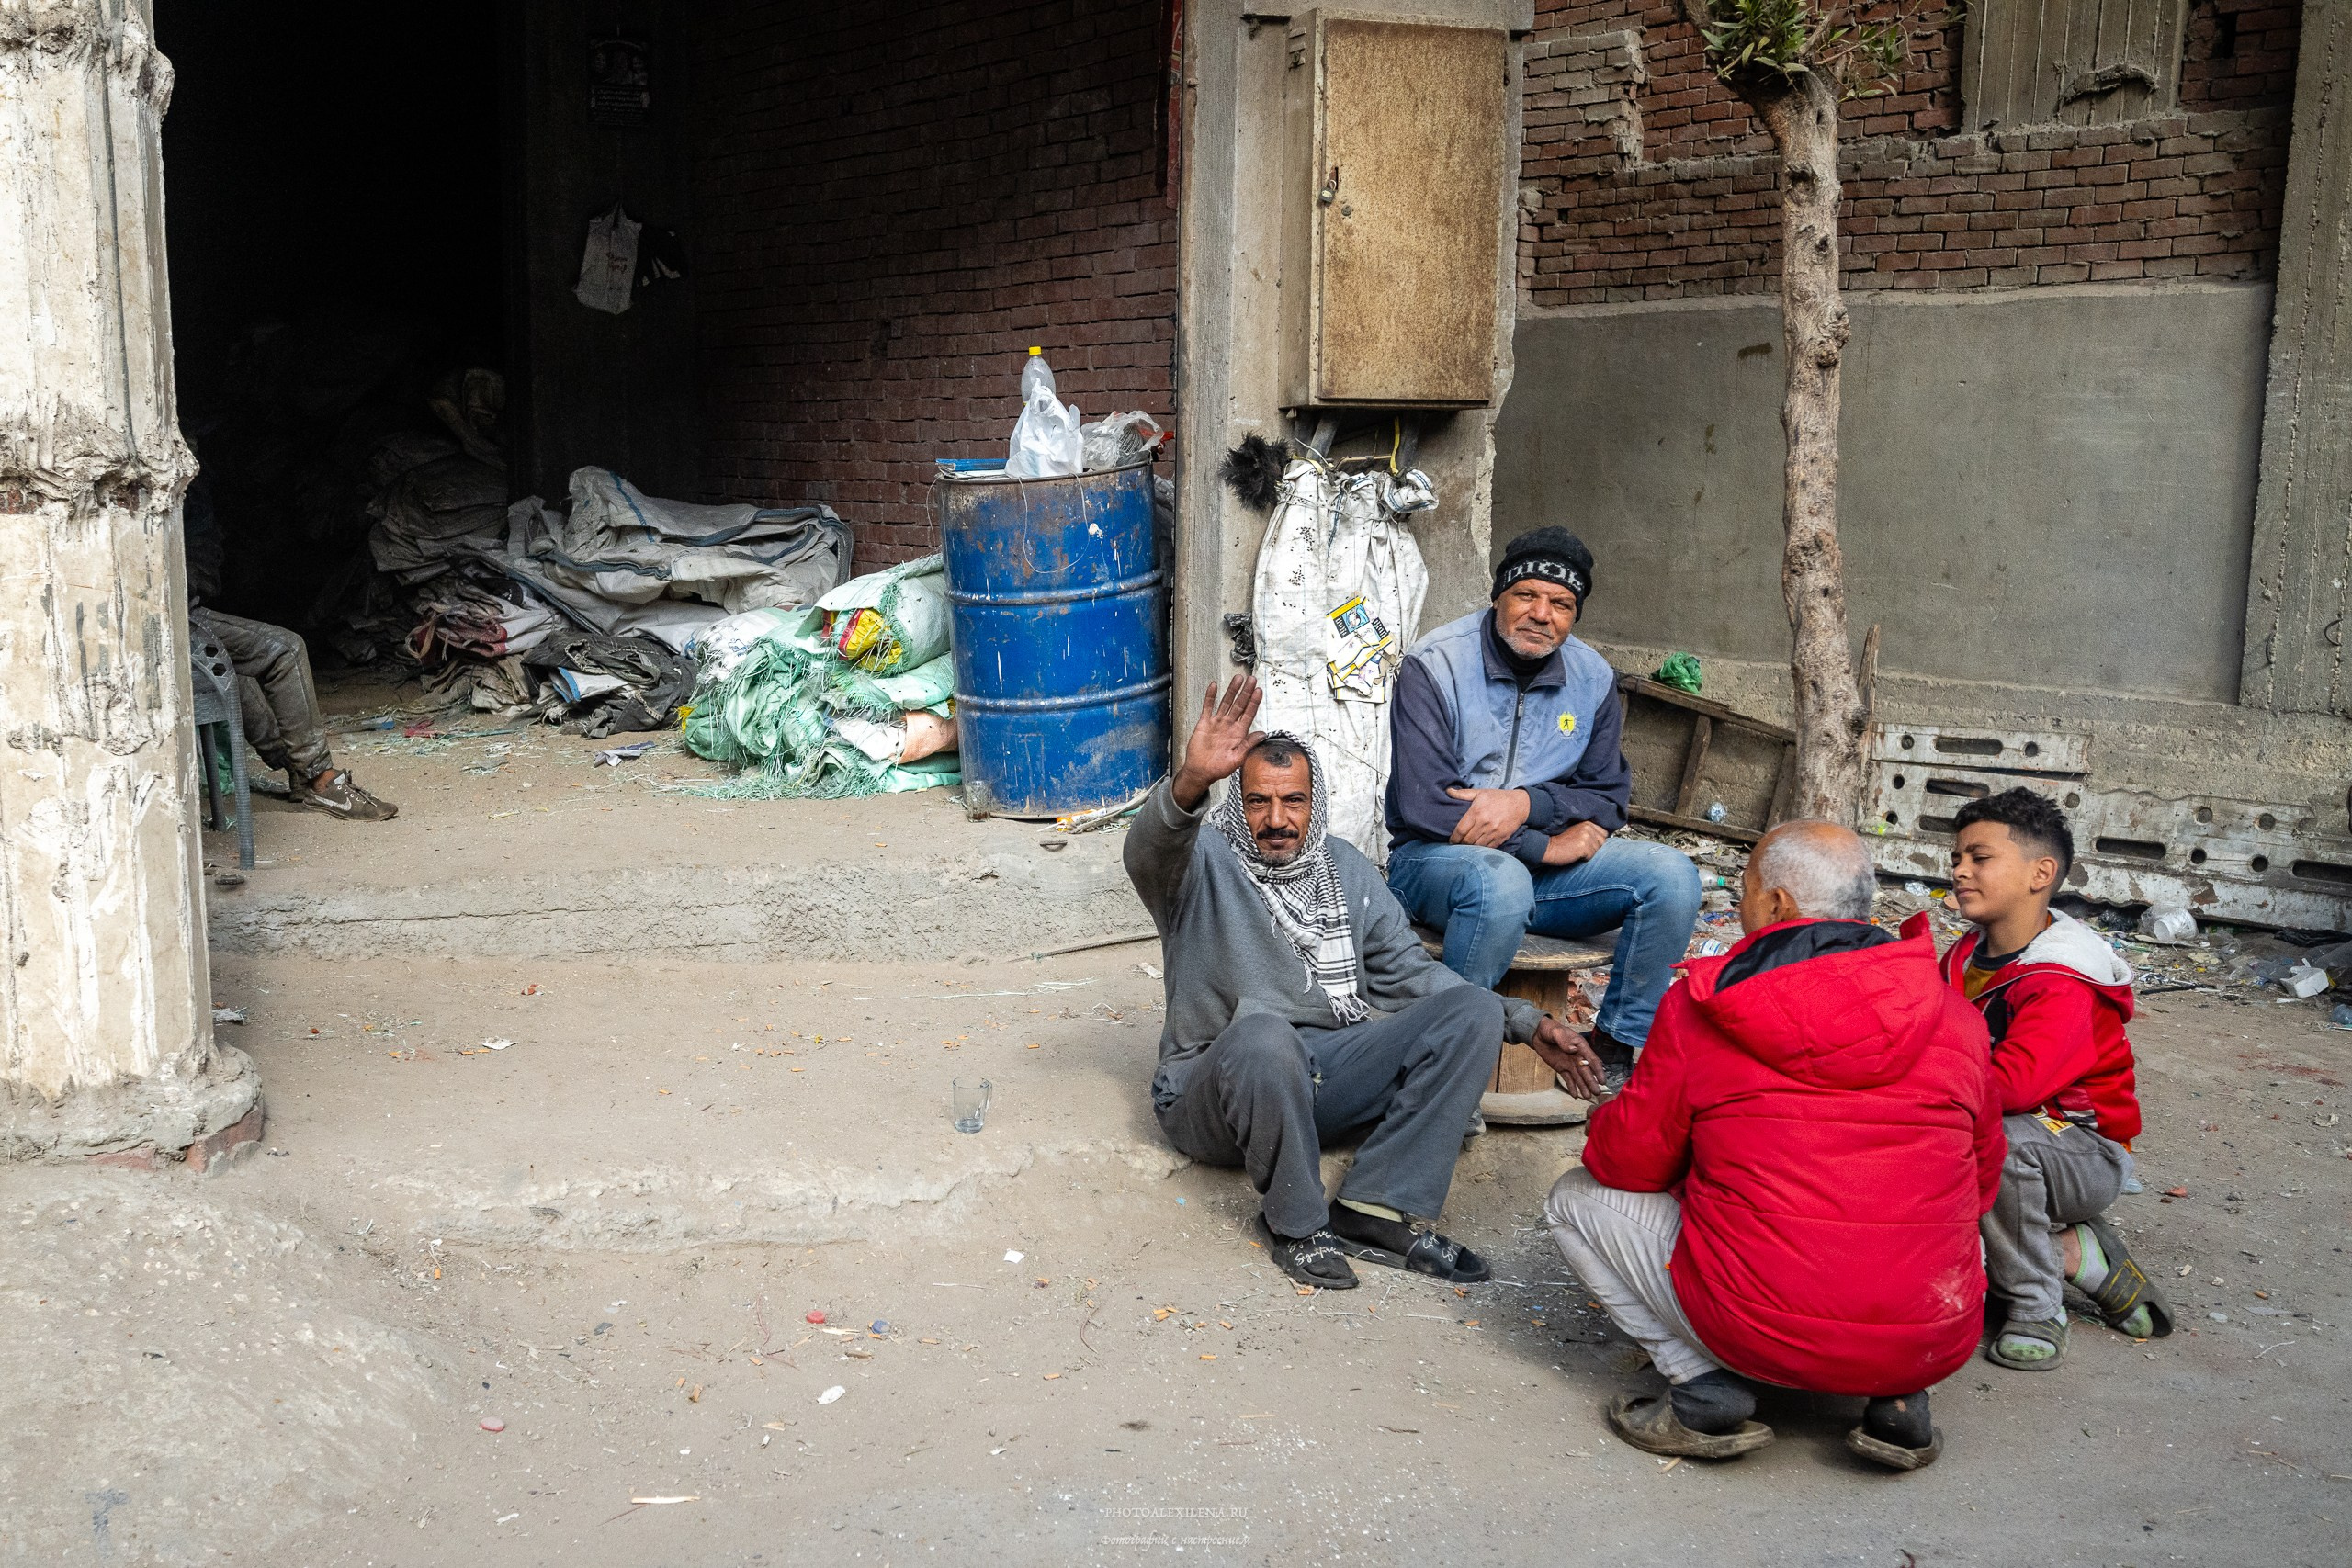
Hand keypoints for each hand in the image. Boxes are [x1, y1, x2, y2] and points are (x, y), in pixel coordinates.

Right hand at [1171, 674, 1265, 809]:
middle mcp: (1229, 725)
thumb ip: (1249, 744)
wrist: (1200, 771)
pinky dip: (1210, 696)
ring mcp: (1217, 723)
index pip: (1249, 714)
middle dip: (1246, 692)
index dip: (1254, 702)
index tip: (1259, 691)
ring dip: (1232, 690)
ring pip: (1226, 702)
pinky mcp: (1204, 723)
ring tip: (1238, 679)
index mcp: (1239, 733)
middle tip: (1251, 679)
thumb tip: (1263, 734)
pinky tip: (1214, 686)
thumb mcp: (1238, 758)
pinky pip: (1208, 707)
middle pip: (1239, 704)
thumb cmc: (1219, 768)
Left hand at [1446, 787, 1530, 847]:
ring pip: (1477, 846)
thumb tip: (1448, 791)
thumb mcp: (1480, 793)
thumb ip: (1462, 794)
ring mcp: (1493, 832)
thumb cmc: (1498, 798)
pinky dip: (1481, 849)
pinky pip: (1487, 848)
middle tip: (1457, 844)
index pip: (1460, 830)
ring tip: (1466, 847)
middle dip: (1460, 844)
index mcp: (1477, 812)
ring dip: (1470, 848)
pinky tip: (1477, 847)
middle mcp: (1484, 823)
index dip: (1454, 838)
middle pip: (1467, 840)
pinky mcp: (1501, 838)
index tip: (1451, 840)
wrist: (1520, 804)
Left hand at [1528, 1016, 1604, 1100]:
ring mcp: (1570, 1064)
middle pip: (1587, 1071)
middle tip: (1597, 1093)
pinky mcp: (1562, 1068)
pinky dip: (1572, 1087)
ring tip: (1588, 1097)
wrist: (1538, 1034)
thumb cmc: (1550, 1029)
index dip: (1598, 1070)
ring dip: (1584, 1087)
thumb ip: (1564, 1040)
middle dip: (1592, 1082)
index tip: (1602, 1080)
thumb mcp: (1556, 1032)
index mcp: (1580, 1046)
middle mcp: (1578, 1056)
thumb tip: (1573, 1049)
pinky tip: (1575, 1095)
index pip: (1592, 1059)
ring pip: (1579, 1077)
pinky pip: (1568, 1079)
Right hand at [1542, 821, 1609, 866]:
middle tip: (1580, 847)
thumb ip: (1590, 832)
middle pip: (1602, 842)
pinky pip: (1591, 856)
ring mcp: (1587, 836)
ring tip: (1576, 850)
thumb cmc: (1562, 842)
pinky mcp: (1584, 846)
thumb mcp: (1577, 832)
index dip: (1596, 841)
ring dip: (1588, 853)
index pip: (1604, 833)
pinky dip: (1584, 858)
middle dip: (1594, 847)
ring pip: (1597, 850)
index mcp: (1587, 822)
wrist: (1550, 848)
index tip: (1586, 844)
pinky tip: (1575, 854)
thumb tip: (1604, 839)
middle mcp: (1588, 827)